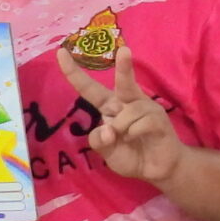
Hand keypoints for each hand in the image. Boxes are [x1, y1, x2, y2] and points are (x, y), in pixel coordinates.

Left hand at [54, 38, 187, 187]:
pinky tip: (138, 140)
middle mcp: (128, 102)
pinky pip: (140, 123)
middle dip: (124, 66)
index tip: (60, 52)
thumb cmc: (129, 155)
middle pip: (124, 82)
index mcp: (111, 106)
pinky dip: (133, 135)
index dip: (74, 73)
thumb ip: (98, 139)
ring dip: (122, 129)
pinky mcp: (159, 119)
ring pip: (127, 113)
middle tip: (125, 50)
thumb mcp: (104, 150)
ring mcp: (146, 109)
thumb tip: (109, 129)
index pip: (90, 89)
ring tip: (127, 140)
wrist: (156, 170)